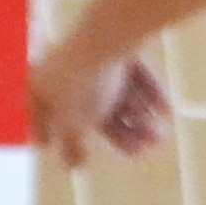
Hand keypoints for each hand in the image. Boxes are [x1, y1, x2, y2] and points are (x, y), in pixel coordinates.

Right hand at [28, 41, 172, 167]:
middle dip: (120, 133)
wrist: (109, 37)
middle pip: (92, 108)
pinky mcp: (119, 40)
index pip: (44, 118)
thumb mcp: (74, 123)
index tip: (78, 162)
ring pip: (117, 93)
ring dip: (140, 117)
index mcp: (40, 84)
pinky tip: (165, 110)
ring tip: (160, 136)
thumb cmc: (82, 84)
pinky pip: (133, 72)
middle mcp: (63, 66)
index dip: (62, 141)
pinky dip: (148, 92)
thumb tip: (71, 167)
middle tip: (142, 151)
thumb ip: (72, 144)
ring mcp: (92, 51)